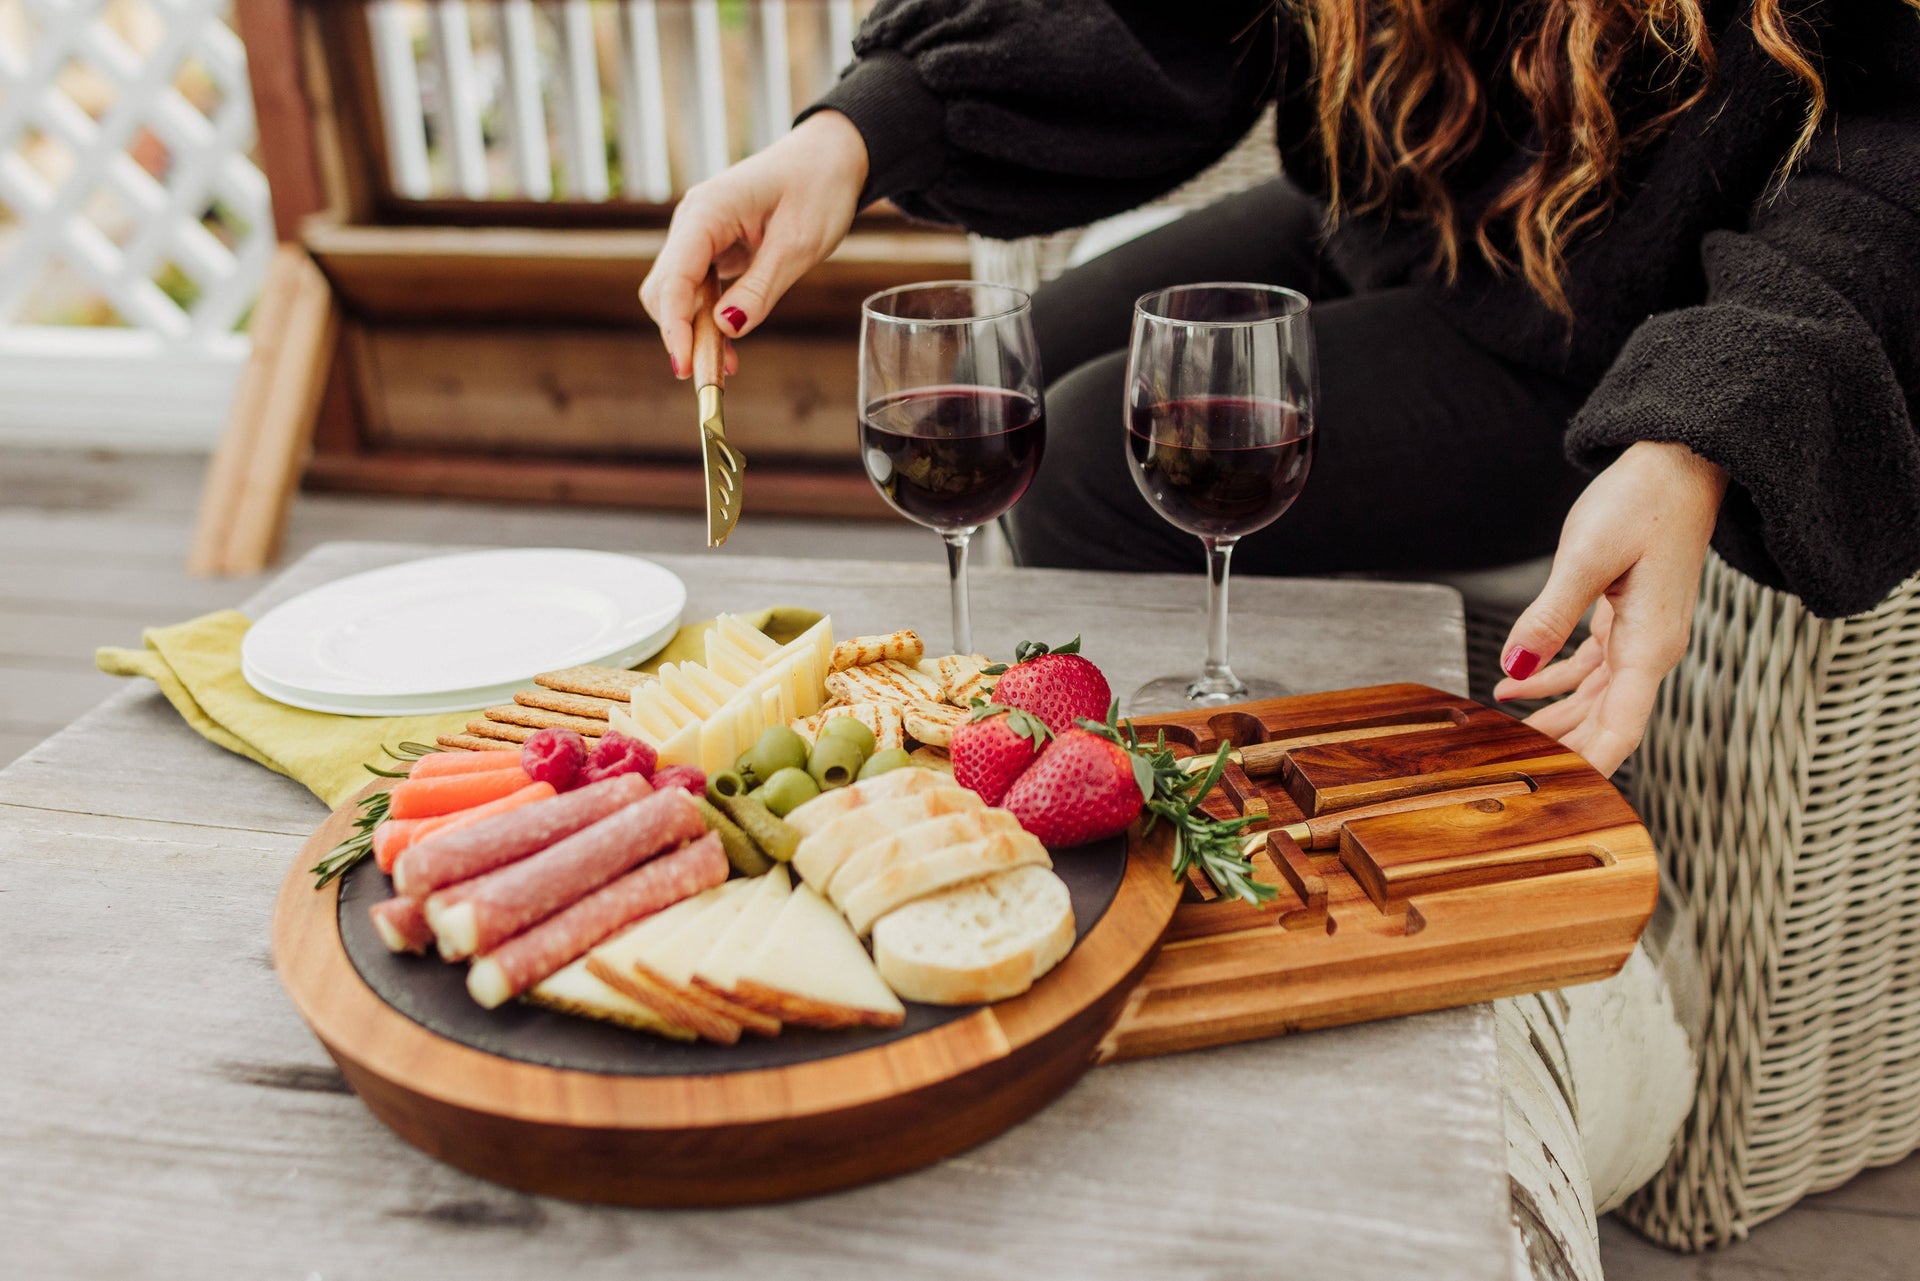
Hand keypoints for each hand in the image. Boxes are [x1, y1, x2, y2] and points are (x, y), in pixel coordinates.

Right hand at [639, 111, 868, 378]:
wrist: (832, 155)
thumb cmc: (819, 188)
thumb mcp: (798, 244)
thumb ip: (761, 288)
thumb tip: (726, 329)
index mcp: (706, 212)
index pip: (672, 280)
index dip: (674, 328)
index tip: (685, 368)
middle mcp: (692, 223)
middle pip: (664, 291)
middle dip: (682, 336)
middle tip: (713, 380)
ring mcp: (699, 235)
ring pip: (678, 296)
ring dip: (696, 333)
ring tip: (727, 368)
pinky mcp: (712, 248)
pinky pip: (698, 291)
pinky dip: (709, 321)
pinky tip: (730, 348)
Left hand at [1493, 441, 1727, 775]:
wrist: (1678, 463)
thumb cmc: (1644, 501)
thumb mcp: (1586, 556)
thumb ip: (1548, 616)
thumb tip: (1514, 666)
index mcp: (1650, 644)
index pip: (1621, 728)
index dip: (1593, 767)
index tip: (1564, 798)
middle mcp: (1651, 649)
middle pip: (1606, 722)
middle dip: (1566, 752)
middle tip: (1518, 778)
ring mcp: (1639, 637)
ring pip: (1593, 700)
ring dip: (1553, 722)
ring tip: (1506, 743)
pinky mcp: (1625, 620)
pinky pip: (1587, 668)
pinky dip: (1550, 682)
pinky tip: (1512, 689)